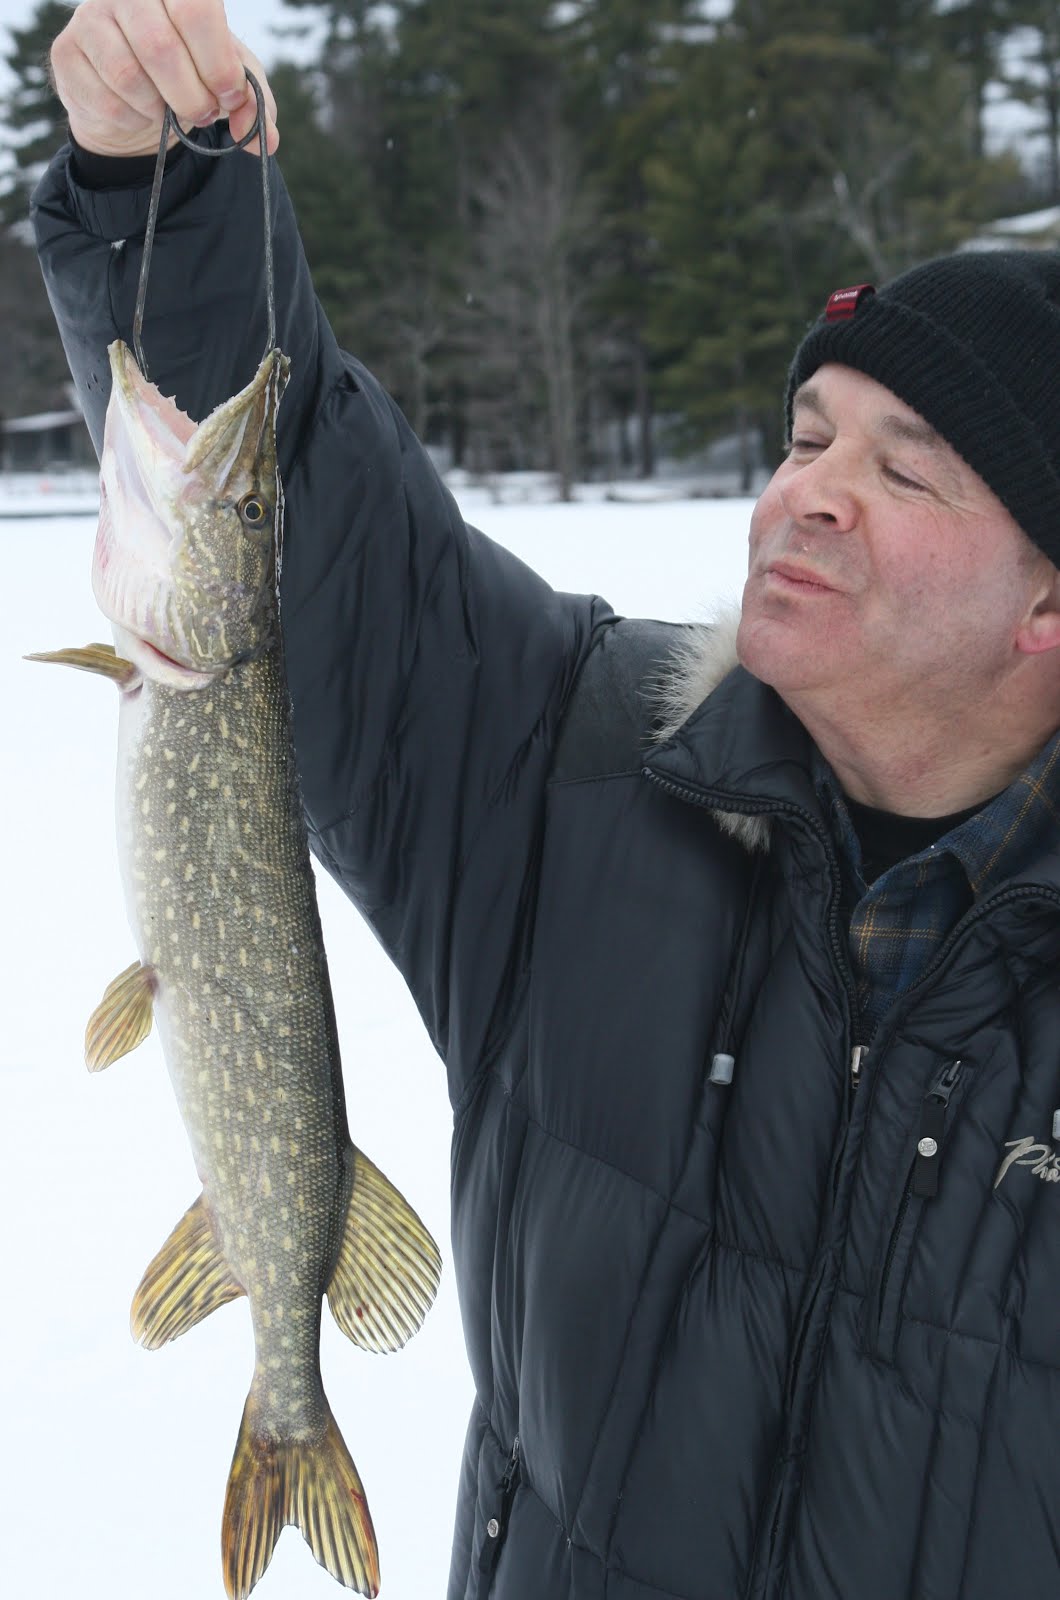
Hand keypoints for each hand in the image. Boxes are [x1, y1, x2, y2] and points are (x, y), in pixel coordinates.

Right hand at [49, 0, 278, 158]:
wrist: (135, 96)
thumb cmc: (190, 76)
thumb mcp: (230, 86)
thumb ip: (254, 106)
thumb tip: (263, 140)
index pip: (196, 8)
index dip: (217, 62)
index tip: (230, 96)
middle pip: (160, 46)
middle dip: (191, 96)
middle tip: (202, 115)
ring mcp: (91, 17)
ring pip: (129, 75)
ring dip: (160, 109)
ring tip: (167, 109)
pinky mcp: (67, 52)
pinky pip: (106, 99)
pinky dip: (133, 119)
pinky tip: (139, 110)